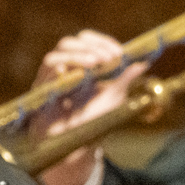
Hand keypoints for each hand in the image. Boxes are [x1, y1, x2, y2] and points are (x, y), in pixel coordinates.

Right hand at [28, 30, 146, 184]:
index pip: (87, 41)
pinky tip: (77, 74)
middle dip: (92, 46)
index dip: (102, 42)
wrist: (72, 143)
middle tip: (110, 58)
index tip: (119, 52)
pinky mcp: (41, 87)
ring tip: (95, 63)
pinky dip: (62, 67)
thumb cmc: (90, 119)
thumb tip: (143, 63)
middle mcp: (64, 66)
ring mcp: (51, 76)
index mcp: (81, 64)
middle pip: (70, 42)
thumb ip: (124, 79)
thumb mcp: (113, 98)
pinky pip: (48, 69)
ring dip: (78, 54)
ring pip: (58, 52)